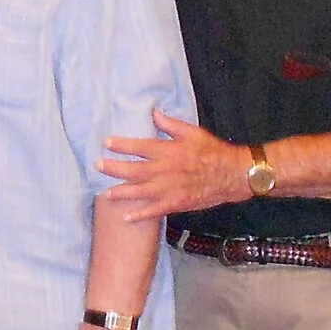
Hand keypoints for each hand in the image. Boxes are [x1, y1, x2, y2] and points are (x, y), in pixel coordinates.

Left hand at [102, 110, 244, 221]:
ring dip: (121, 192)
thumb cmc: (213, 151)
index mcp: (169, 151)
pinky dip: (140, 214)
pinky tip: (126, 216)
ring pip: (140, 191)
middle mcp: (166, 170)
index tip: (106, 143)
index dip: (122, 145)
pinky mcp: (176, 203)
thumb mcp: (193, 132)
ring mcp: (170, 189)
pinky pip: (154, 210)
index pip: (140, 147)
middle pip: (134, 170)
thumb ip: (170, 124)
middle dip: (114, 168)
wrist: (232, 174)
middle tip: (98, 166)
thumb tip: (153, 113)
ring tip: (105, 193)